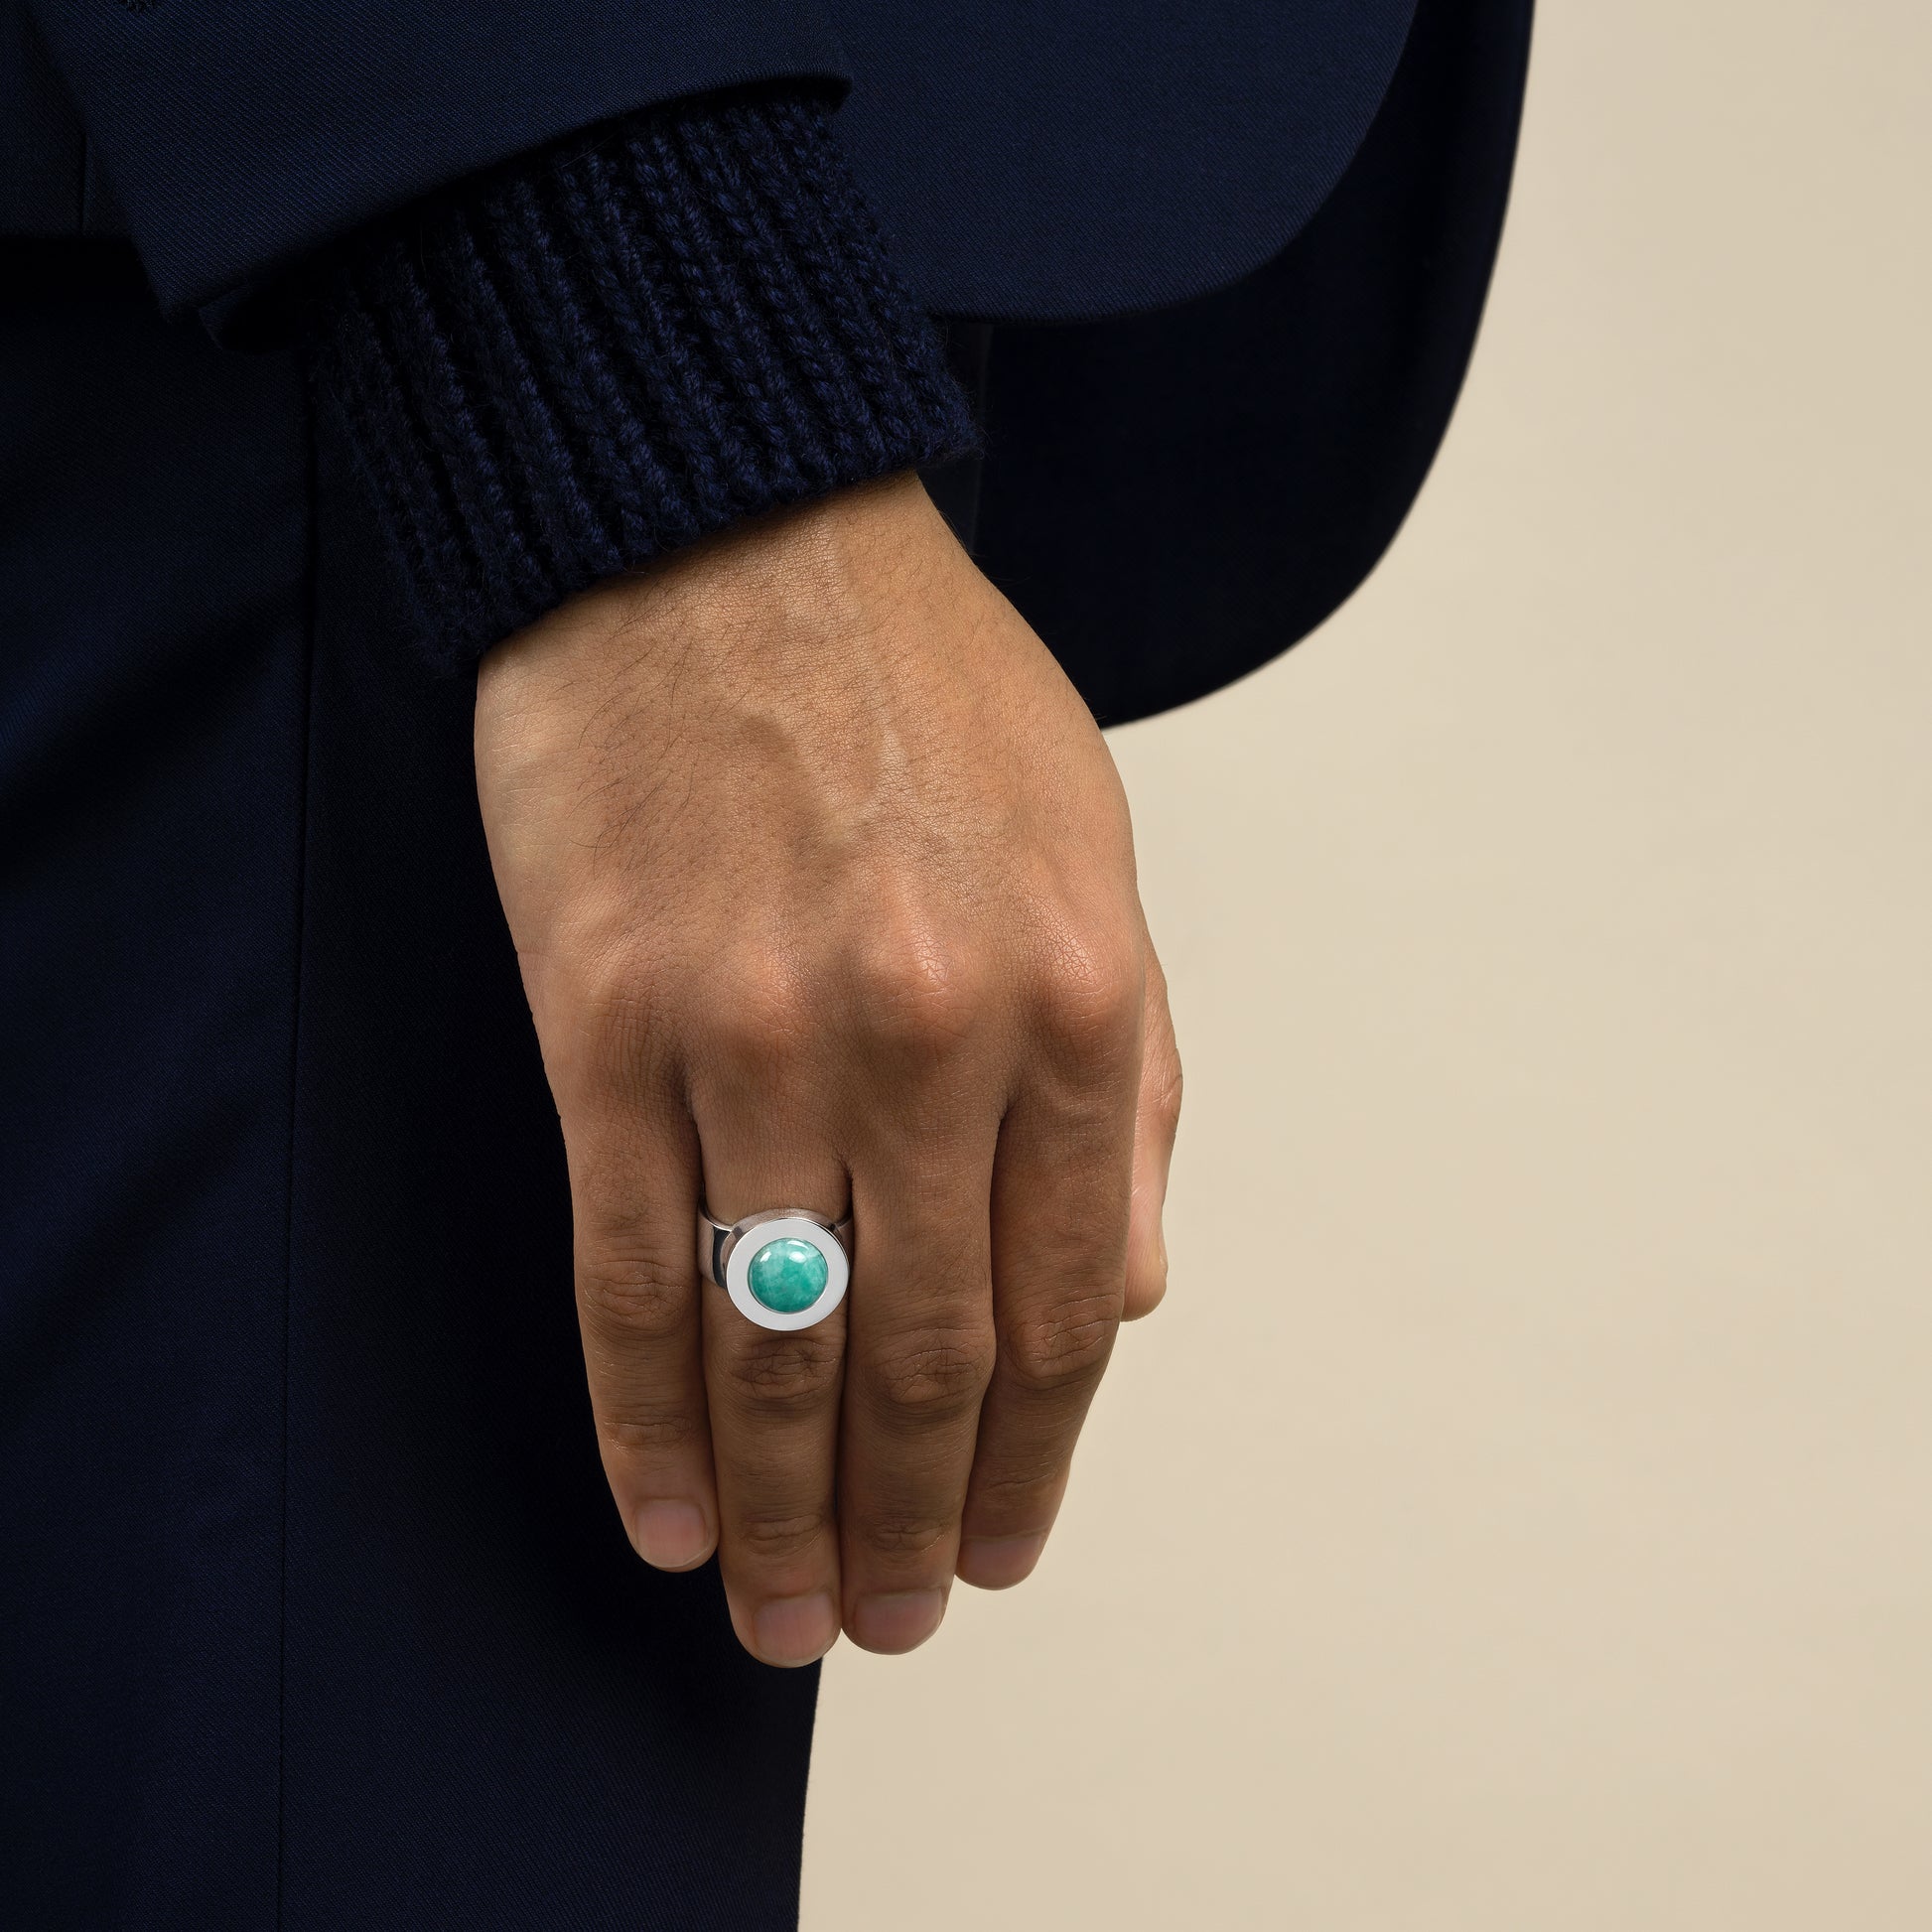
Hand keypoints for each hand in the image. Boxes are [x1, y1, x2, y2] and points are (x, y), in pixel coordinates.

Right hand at [473, 472, 1180, 1664]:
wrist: (721, 532)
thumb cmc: (922, 694)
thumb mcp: (1091, 858)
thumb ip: (1124, 1084)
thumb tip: (1127, 1296)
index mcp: (1068, 996)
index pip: (1065, 1303)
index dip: (1037, 1456)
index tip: (1006, 1547)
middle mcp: (925, 1038)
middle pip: (928, 1356)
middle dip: (915, 1519)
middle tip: (895, 1623)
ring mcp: (757, 1037)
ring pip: (779, 1344)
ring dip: (785, 1506)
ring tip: (785, 1614)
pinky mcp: (606, 1023)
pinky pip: (629, 1270)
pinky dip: (645, 1415)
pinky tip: (666, 1511)